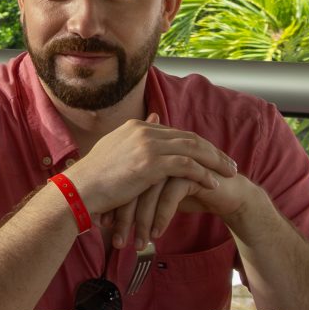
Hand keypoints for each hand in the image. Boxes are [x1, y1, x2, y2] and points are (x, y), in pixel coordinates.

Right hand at [63, 120, 235, 217]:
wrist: (79, 190)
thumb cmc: (93, 178)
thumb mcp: (114, 152)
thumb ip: (135, 139)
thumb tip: (154, 119)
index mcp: (136, 127)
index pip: (176, 132)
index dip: (198, 145)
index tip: (212, 157)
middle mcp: (144, 131)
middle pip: (189, 137)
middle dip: (213, 151)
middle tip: (229, 163)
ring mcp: (148, 145)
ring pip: (193, 149)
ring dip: (215, 161)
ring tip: (229, 173)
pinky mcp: (151, 163)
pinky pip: (187, 166)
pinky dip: (203, 174)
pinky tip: (213, 184)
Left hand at [113, 166, 268, 252]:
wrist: (227, 195)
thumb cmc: (189, 196)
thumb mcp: (158, 197)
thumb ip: (135, 199)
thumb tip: (108, 217)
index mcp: (146, 157)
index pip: (122, 181)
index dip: (113, 206)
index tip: (104, 229)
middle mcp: (158, 156)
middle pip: (132, 187)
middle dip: (124, 218)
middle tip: (117, 242)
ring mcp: (174, 161)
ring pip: (149, 194)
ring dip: (142, 223)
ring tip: (137, 245)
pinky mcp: (192, 172)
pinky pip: (170, 197)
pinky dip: (161, 218)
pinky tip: (157, 234)